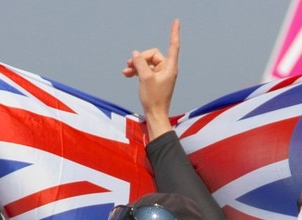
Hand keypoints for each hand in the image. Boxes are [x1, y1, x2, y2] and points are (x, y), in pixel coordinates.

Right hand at [123, 19, 179, 138]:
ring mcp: (160, 75)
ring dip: (136, 65)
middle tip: (129, 65)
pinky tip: (127, 74)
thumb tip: (136, 53)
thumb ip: (140, 63)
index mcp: (170, 67)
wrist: (154, 116)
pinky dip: (136, 71)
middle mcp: (167, 69)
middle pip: (152, 55)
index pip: (173, 45)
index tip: (176, 21)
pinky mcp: (154, 80)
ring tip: (126, 71)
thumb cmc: (153, 99)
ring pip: (147, 63)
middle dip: (140, 59)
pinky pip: (145, 70)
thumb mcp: (145, 78)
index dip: (174, 33)